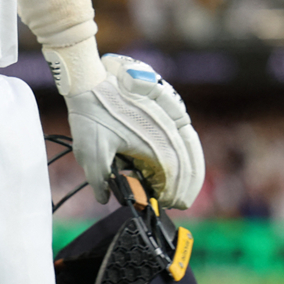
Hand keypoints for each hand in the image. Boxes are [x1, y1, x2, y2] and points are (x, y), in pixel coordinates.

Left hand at [65, 54, 204, 209]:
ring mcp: (172, 118)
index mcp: (157, 146)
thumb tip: (104, 198)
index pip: (173, 179)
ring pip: (192, 150)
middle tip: (176, 202)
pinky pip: (187, 135)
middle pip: (188, 167)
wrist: (90, 79)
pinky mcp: (170, 108)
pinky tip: (181, 162)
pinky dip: (188, 153)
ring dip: (190, 172)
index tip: (161, 204)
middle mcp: (170, 133)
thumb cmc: (91, 114)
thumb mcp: (90, 152)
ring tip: (183, 188)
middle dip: (183, 188)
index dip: (169, 196)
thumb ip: (99, 180)